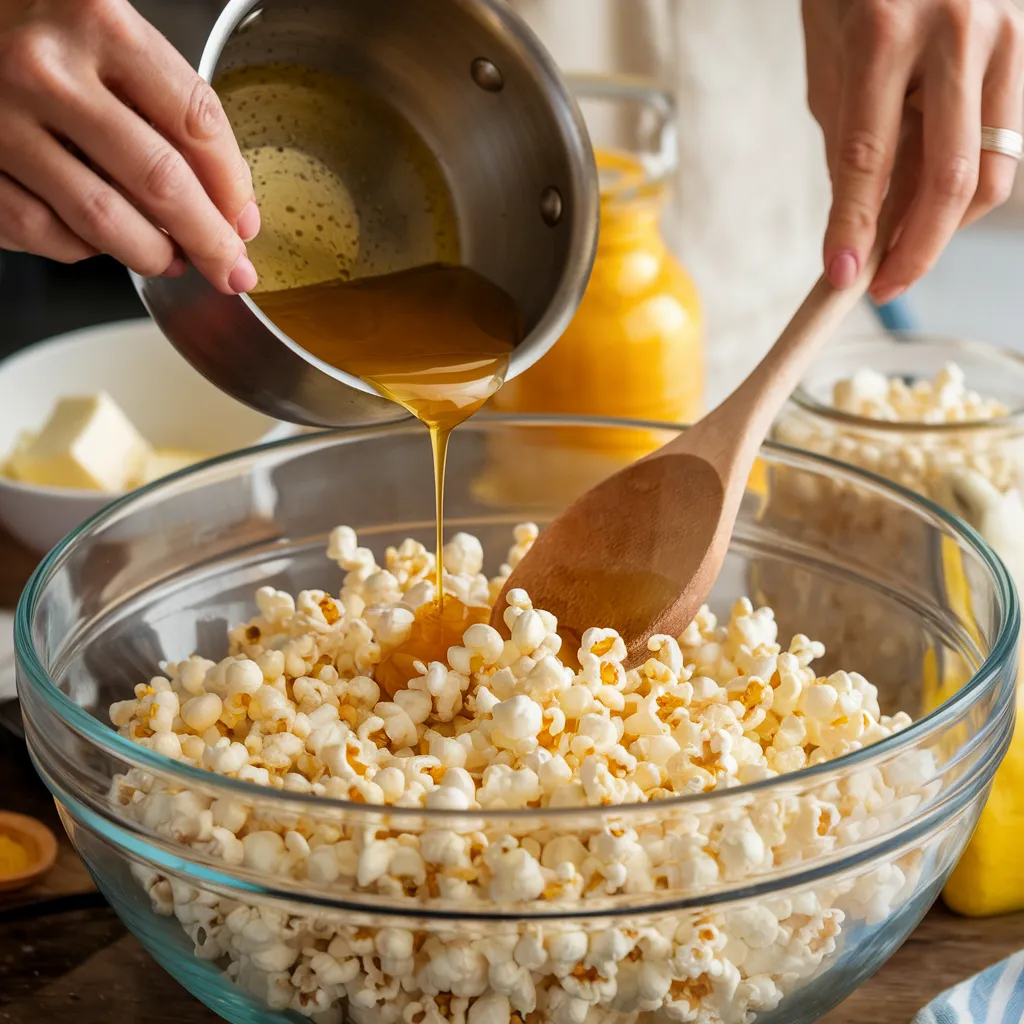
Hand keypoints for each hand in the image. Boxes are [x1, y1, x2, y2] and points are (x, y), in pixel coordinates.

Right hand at [0, 0, 258, 293]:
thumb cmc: (48, 33)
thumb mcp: (116, 42)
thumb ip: (173, 109)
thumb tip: (231, 210)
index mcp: (101, 24)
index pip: (196, 123)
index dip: (232, 187)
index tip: (244, 222)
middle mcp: (47, 69)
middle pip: (159, 182)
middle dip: (208, 240)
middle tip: (230, 268)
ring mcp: (1, 118)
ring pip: (103, 219)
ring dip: (152, 255)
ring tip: (171, 260)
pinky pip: (43, 232)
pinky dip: (83, 250)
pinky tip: (99, 241)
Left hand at [803, 0, 1023, 302]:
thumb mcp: (831, 59)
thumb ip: (852, 142)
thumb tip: (865, 225)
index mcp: (885, 30)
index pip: (867, 156)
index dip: (854, 227)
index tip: (841, 279)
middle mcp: (958, 29)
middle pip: (953, 176)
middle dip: (917, 250)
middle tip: (882, 287)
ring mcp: (1006, 34)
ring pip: (993, 167)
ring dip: (946, 225)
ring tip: (901, 247)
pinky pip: (1002, 141)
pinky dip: (963, 185)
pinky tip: (926, 200)